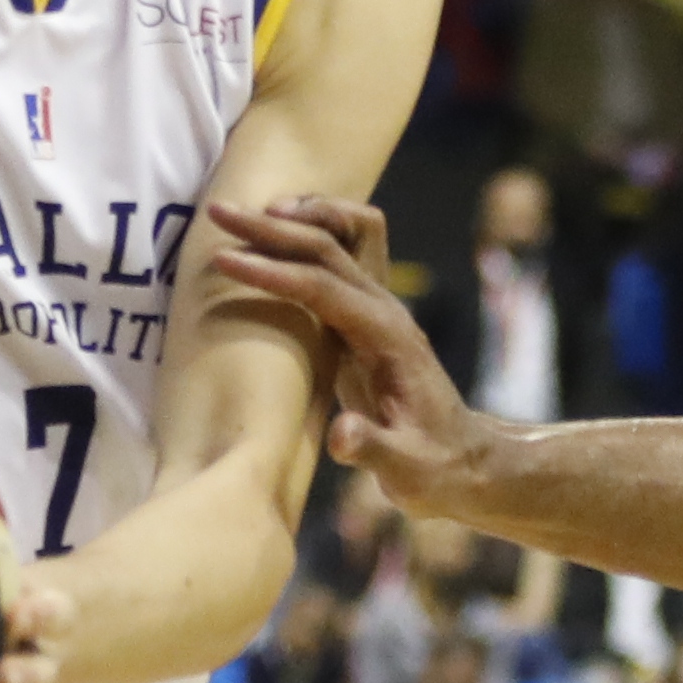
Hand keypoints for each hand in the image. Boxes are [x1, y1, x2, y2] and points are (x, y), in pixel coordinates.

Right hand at [206, 200, 490, 514]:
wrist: (463, 460)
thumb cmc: (433, 466)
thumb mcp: (404, 469)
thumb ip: (371, 449)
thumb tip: (342, 435)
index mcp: (389, 338)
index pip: (324, 288)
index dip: (274, 272)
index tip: (225, 260)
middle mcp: (386, 311)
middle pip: (329, 247)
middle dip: (272, 227)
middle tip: (218, 213)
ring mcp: (379, 309)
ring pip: (340, 238)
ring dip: (294, 220)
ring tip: (244, 217)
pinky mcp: (367, 318)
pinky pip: (340, 256)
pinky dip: (308, 236)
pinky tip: (273, 243)